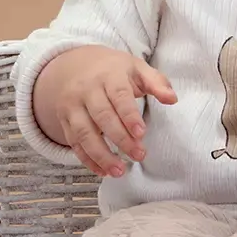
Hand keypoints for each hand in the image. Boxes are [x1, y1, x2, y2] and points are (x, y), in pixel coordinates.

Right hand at [36, 45, 176, 177]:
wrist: (75, 65)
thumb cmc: (113, 70)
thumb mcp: (136, 68)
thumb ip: (156, 82)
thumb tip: (172, 99)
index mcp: (108, 75)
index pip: (119, 95)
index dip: (129, 115)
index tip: (141, 133)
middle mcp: (87, 90)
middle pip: (102, 116)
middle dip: (120, 139)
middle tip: (139, 155)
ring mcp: (72, 105)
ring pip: (84, 133)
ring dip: (101, 155)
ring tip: (119, 171)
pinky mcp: (64, 119)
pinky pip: (73, 142)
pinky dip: (87, 159)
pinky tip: (102, 170)